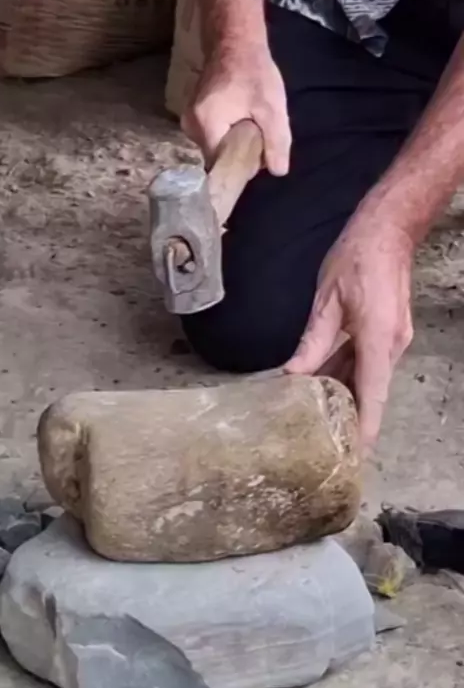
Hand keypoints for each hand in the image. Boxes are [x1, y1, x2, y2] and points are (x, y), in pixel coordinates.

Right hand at [182, 43, 290, 175]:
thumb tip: (278, 171)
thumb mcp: (272, 108)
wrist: (234, 41)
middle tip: (260, 138)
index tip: (259, 157)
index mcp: (206, 125)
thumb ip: (276, 141)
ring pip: (216, 148)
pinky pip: (212, 136)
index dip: (243, 166)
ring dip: (235, 144)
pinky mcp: (193, 116)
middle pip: (218, 158)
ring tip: (252, 127)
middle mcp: (191, 127)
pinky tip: (243, 121)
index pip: (221, 165)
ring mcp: (189, 121)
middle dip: (241, 155)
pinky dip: (228, 134)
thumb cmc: (254, 72)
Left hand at [285, 209, 413, 447]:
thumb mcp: (327, 299)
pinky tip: (326, 382)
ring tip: (319, 416)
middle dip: (351, 416)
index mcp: (378, 337)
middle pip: (371, 390)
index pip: (373, 393)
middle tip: (326, 441)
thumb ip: (313, 341)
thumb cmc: (357, 258)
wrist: (387, 231)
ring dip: (348, 393)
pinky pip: (369, 361)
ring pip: (369, 376)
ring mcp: (393, 338)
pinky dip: (351, 373)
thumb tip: (294, 375)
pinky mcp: (388, 331)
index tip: (357, 456)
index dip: (366, 427)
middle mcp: (391, 344)